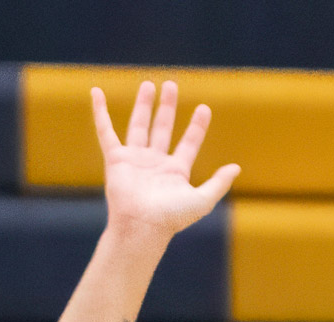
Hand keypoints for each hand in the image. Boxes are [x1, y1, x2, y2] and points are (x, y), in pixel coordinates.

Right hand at [91, 80, 239, 240]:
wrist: (142, 226)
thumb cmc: (172, 217)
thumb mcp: (203, 200)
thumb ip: (219, 183)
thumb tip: (236, 167)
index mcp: (176, 171)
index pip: (189, 142)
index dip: (197, 126)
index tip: (204, 108)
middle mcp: (156, 162)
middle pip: (163, 128)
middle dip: (167, 107)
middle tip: (171, 85)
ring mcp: (135, 159)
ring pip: (139, 125)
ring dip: (144, 105)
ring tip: (149, 84)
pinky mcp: (116, 158)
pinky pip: (105, 131)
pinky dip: (100, 112)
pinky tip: (97, 93)